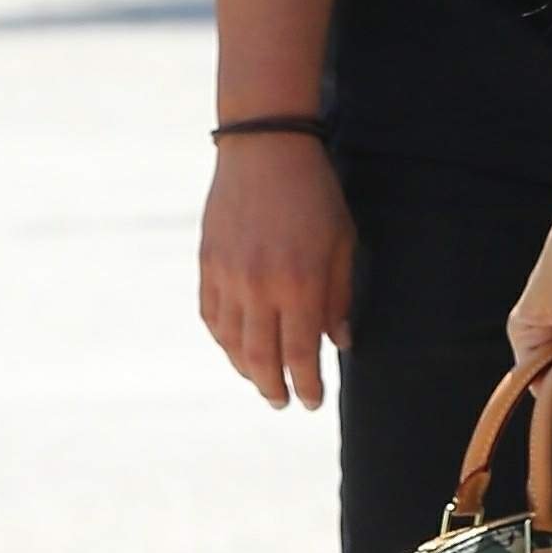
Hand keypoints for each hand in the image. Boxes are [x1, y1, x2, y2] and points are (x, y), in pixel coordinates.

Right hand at [198, 134, 354, 411]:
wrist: (265, 150)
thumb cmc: (315, 196)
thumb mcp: (343, 244)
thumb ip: (339, 298)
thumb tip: (339, 343)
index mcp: (301, 284)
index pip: (300, 355)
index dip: (306, 385)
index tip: (311, 402)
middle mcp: (261, 287)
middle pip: (260, 359)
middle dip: (273, 389)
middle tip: (283, 402)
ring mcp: (229, 277)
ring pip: (231, 343)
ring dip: (246, 370)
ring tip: (261, 380)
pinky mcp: (208, 265)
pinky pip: (211, 316)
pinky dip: (223, 340)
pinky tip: (236, 347)